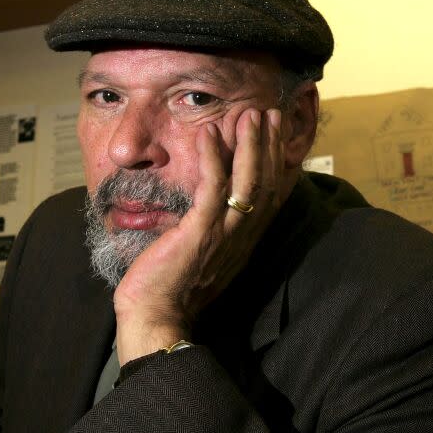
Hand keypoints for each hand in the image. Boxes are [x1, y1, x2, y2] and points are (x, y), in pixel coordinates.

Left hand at [112, 108, 286, 363]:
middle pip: (266, 183)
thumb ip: (212, 230)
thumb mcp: (202, 254)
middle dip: (269, 144)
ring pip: (248, 183)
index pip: (270, 195)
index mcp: (243, 241)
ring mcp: (223, 235)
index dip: (276, 162)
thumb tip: (209, 206)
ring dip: (250, 144)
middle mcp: (241, 236)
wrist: (156, 319)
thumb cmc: (171, 288)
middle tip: (269, 113)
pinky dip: (213, 158)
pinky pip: (212, 188)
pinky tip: (209, 133)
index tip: (276, 134)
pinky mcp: (200, 233)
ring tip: (249, 114)